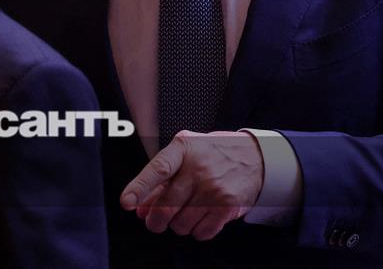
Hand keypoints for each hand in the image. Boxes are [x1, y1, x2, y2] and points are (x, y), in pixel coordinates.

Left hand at [120, 130, 262, 240]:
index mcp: (183, 150)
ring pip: (181, 224)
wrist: (255, 157)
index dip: (139, 187)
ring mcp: (214, 189)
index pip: (158, 170)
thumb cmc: (214, 153)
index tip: (127, 202)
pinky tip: (202, 217)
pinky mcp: (228, 207)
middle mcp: (199, 169)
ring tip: (187, 211)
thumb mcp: (186, 152)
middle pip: (166, 206)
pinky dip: (197, 231)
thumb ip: (160, 178)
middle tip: (155, 221)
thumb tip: (138, 206)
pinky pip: (201, 233)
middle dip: (155, 220)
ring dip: (179, 224)